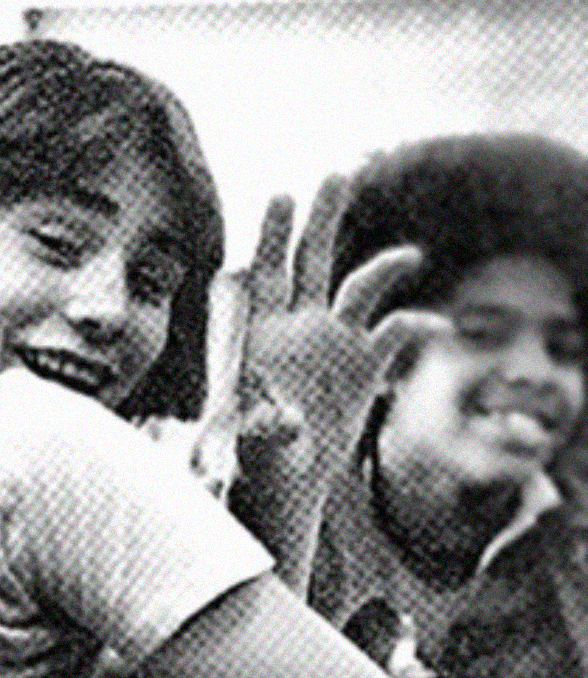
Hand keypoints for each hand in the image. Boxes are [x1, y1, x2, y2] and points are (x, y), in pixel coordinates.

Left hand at [227, 183, 433, 589]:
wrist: (283, 486)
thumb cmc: (255, 464)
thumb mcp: (256, 445)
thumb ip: (264, 426)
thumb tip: (277, 419)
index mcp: (261, 333)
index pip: (266, 273)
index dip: (273, 236)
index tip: (282, 197)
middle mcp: (298, 326)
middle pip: (312, 258)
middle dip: (324, 217)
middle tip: (338, 174)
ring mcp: (333, 342)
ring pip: (360, 286)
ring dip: (386, 266)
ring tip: (412, 259)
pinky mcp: (363, 367)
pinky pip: (395, 332)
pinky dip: (418, 326)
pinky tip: (439, 329)